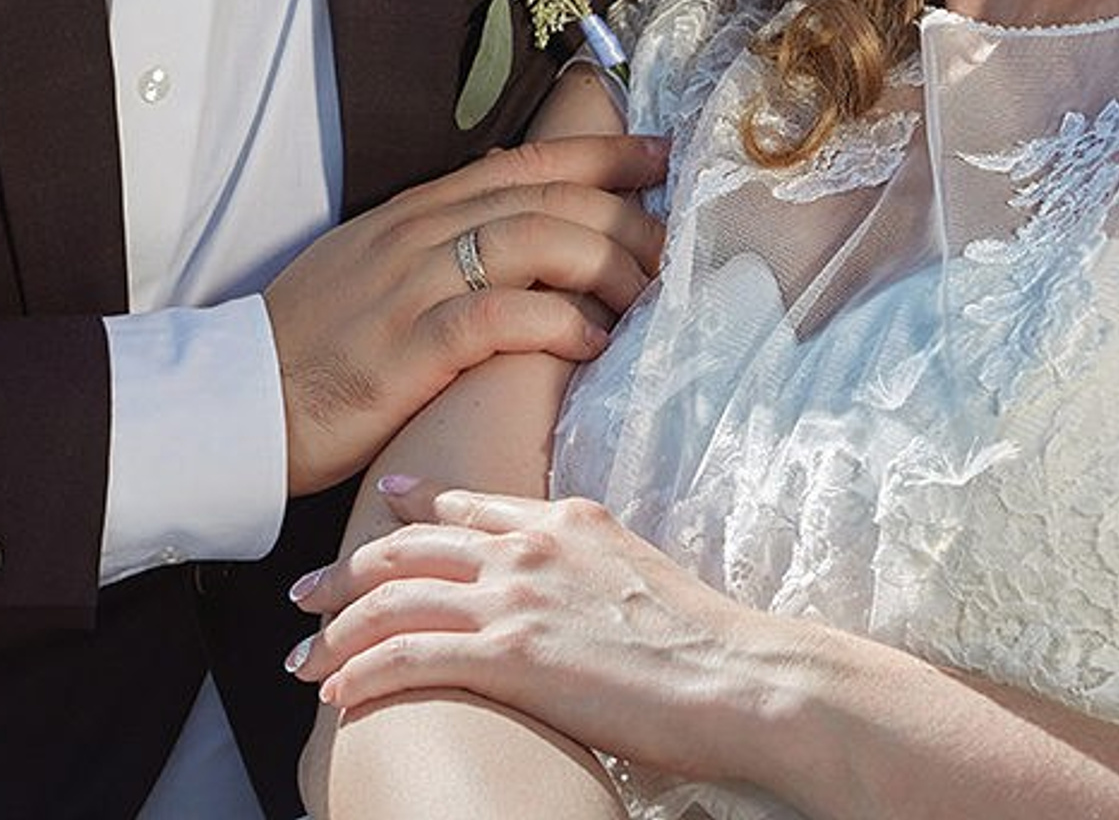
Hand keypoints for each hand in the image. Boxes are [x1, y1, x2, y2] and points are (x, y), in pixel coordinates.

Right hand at [265, 137, 665, 494]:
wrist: (236, 400)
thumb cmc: (312, 343)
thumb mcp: (375, 266)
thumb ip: (441, 241)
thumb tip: (514, 228)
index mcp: (417, 210)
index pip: (526, 162)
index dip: (600, 153)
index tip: (659, 154)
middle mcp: (420, 234)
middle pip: (546, 196)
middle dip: (623, 211)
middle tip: (671, 243)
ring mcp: (412, 286)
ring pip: (534, 242)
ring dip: (604, 262)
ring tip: (643, 294)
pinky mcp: (408, 348)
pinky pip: (500, 318)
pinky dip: (558, 323)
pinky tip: (592, 343)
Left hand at [288, 487, 780, 790]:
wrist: (735, 675)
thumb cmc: (700, 641)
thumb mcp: (634, 573)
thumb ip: (583, 566)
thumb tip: (562, 591)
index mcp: (564, 519)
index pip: (466, 505)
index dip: (410, 506)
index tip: (376, 507)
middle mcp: (531, 545)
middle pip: (411, 546)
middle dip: (346, 571)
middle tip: (303, 593)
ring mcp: (518, 595)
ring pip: (395, 599)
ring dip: (337, 630)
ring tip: (303, 658)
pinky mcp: (511, 654)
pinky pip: (410, 657)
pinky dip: (364, 673)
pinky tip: (339, 693)